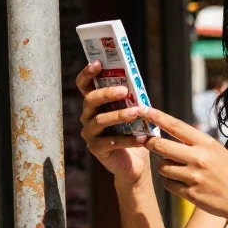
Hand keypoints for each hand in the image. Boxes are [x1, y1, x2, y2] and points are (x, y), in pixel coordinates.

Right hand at [77, 61, 150, 182]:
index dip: (87, 74)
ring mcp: (90, 133)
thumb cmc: (134, 132)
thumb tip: (137, 84)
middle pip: (90, 100)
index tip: (97, 63)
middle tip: (123, 91)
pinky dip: (128, 139)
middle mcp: (88, 116)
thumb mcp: (134, 111)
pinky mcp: (96, 149)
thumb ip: (132, 98)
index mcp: (95, 104)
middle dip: (106, 93)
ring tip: (136, 113)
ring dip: (119, 115)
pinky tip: (142, 138)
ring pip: (100, 120)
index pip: (84, 85)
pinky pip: (111, 142)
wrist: (135, 163)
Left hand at [140, 107, 227, 221]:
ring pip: (162, 167)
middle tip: (149, 143)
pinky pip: (168, 184)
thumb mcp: (218, 151)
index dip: (157, 117)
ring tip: (179, 169)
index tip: (143, 110)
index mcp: (207, 143)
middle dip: (151, 144)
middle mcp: (199, 158)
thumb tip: (171, 132)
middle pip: (161, 146)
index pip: (176, 126)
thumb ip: (196, 143)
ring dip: (165, 167)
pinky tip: (184, 183)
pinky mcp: (190, 193)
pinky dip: (171, 183)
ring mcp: (194, 177)